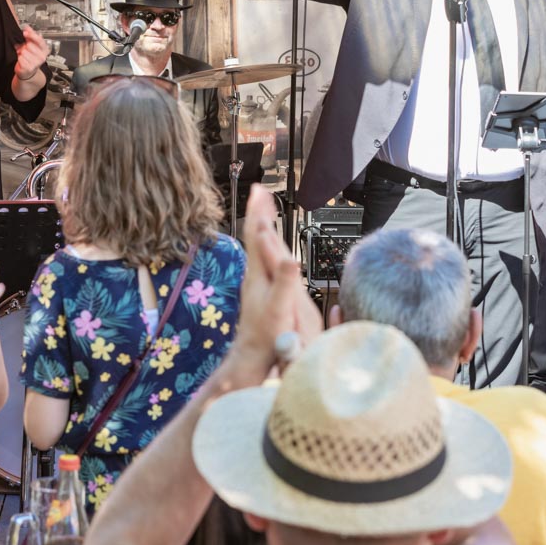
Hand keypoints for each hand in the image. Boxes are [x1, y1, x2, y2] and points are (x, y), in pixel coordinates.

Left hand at [14, 25, 47, 81]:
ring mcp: (36, 63)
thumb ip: (30, 35)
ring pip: (23, 51)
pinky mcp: (29, 68)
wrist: (28, 70)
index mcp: (45, 50)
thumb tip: (27, 27)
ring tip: (24, 56)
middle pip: (29, 45)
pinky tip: (23, 61)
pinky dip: (19, 59)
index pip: (39, 40)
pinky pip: (20, 58)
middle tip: (25, 50)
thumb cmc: (31, 57)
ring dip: (21, 53)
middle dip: (25, 46)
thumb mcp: (32, 45)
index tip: (25, 33)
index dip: (31, 35)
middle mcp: (42, 57)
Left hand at [232, 185, 322, 370]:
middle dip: (260, 211)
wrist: (253, 353)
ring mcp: (258, 281)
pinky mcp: (262, 289)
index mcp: (260, 273)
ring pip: (259, 246)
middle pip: (256, 235)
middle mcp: (256, 273)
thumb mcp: (281, 308)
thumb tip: (291, 258)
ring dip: (263, 224)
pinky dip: (267, 243)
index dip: (259, 212)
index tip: (259, 191)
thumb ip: (286, 282)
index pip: (257, 235)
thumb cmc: (268, 335)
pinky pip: (263, 258)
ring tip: (265, 210)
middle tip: (260, 191)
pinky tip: (270, 246)